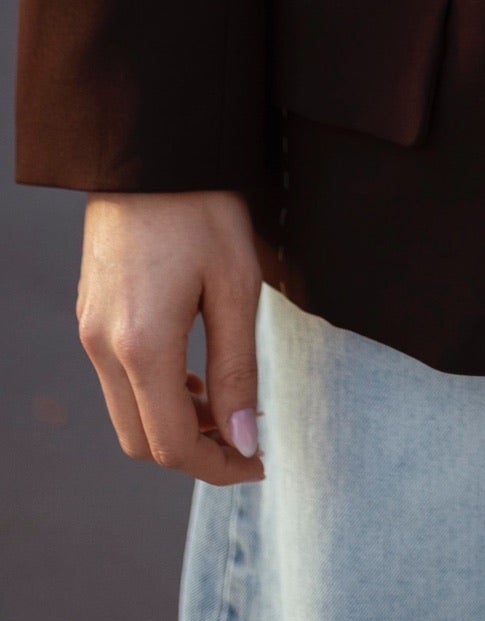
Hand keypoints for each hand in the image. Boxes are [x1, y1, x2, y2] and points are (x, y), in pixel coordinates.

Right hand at [77, 190, 264, 484]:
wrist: (152, 153)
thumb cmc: (202, 209)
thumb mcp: (235, 288)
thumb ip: (237, 371)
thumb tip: (242, 440)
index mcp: (141, 346)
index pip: (170, 444)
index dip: (217, 467)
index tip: (259, 463)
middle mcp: (103, 347)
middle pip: (141, 441)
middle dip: (195, 455)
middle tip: (246, 444)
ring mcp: (90, 332)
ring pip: (127, 414)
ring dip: (174, 426)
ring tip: (227, 412)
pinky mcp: (90, 316)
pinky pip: (117, 381)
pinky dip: (156, 396)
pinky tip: (195, 378)